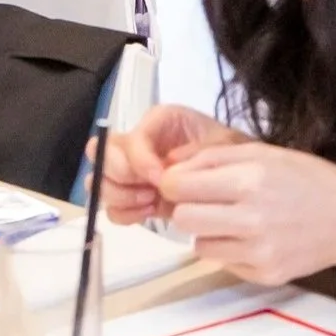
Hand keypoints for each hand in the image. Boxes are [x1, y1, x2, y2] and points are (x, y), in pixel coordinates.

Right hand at [100, 103, 247, 225]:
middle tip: (150, 192)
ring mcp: (130, 169)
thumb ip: (193, 154)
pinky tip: (148, 212)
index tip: (160, 178)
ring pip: (99, 181)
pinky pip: (110, 207)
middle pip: (101, 154)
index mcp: (157, 121)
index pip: (131, 137)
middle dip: (122, 177)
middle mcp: (136, 142)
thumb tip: (162, 175)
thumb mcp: (220, 144)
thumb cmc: (229, 153)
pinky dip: (125, 214)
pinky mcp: (131, 195)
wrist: (236, 176)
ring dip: (122, 196)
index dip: (139, 160)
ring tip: (152, 202)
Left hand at [155, 142, 335, 285]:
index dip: (175, 183)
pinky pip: (224, 263)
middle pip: (183, 218)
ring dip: (210, 232)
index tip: (185, 183)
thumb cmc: (312, 180)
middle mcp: (251, 218)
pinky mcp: (264, 274)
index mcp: (250, 180)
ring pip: (198, 245)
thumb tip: (170, 164)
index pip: (179, 186)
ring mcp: (257, 251)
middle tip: (209, 202)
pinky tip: (255, 238)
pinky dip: (231, 250)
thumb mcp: (266, 152)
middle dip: (189, 208)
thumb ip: (214, 156)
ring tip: (236, 221)